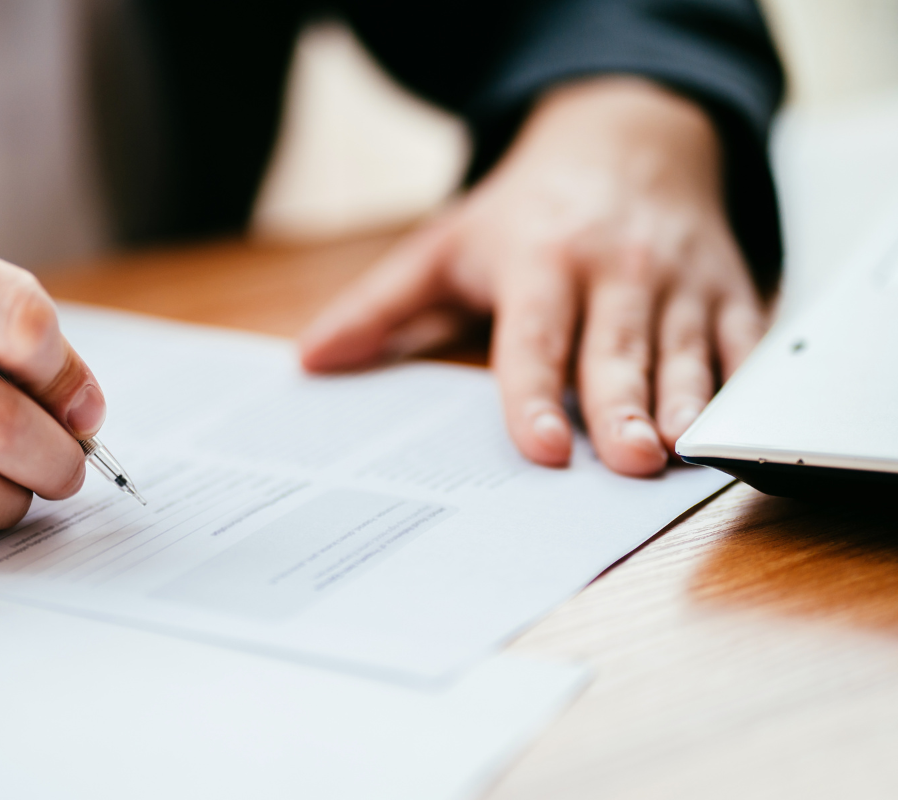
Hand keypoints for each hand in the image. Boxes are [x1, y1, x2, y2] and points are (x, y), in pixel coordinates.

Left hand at [300, 77, 765, 476]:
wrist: (627, 141)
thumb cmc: (527, 211)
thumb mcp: (444, 246)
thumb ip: (380, 306)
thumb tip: (309, 360)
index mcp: (539, 262)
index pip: (534, 338)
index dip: (536, 393)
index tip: (540, 446)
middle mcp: (612, 270)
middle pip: (616, 348)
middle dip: (623, 406)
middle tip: (627, 462)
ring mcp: (677, 281)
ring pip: (686, 350)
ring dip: (686, 403)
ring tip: (680, 454)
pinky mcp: (728, 289)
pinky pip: (743, 339)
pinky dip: (742, 381)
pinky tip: (733, 426)